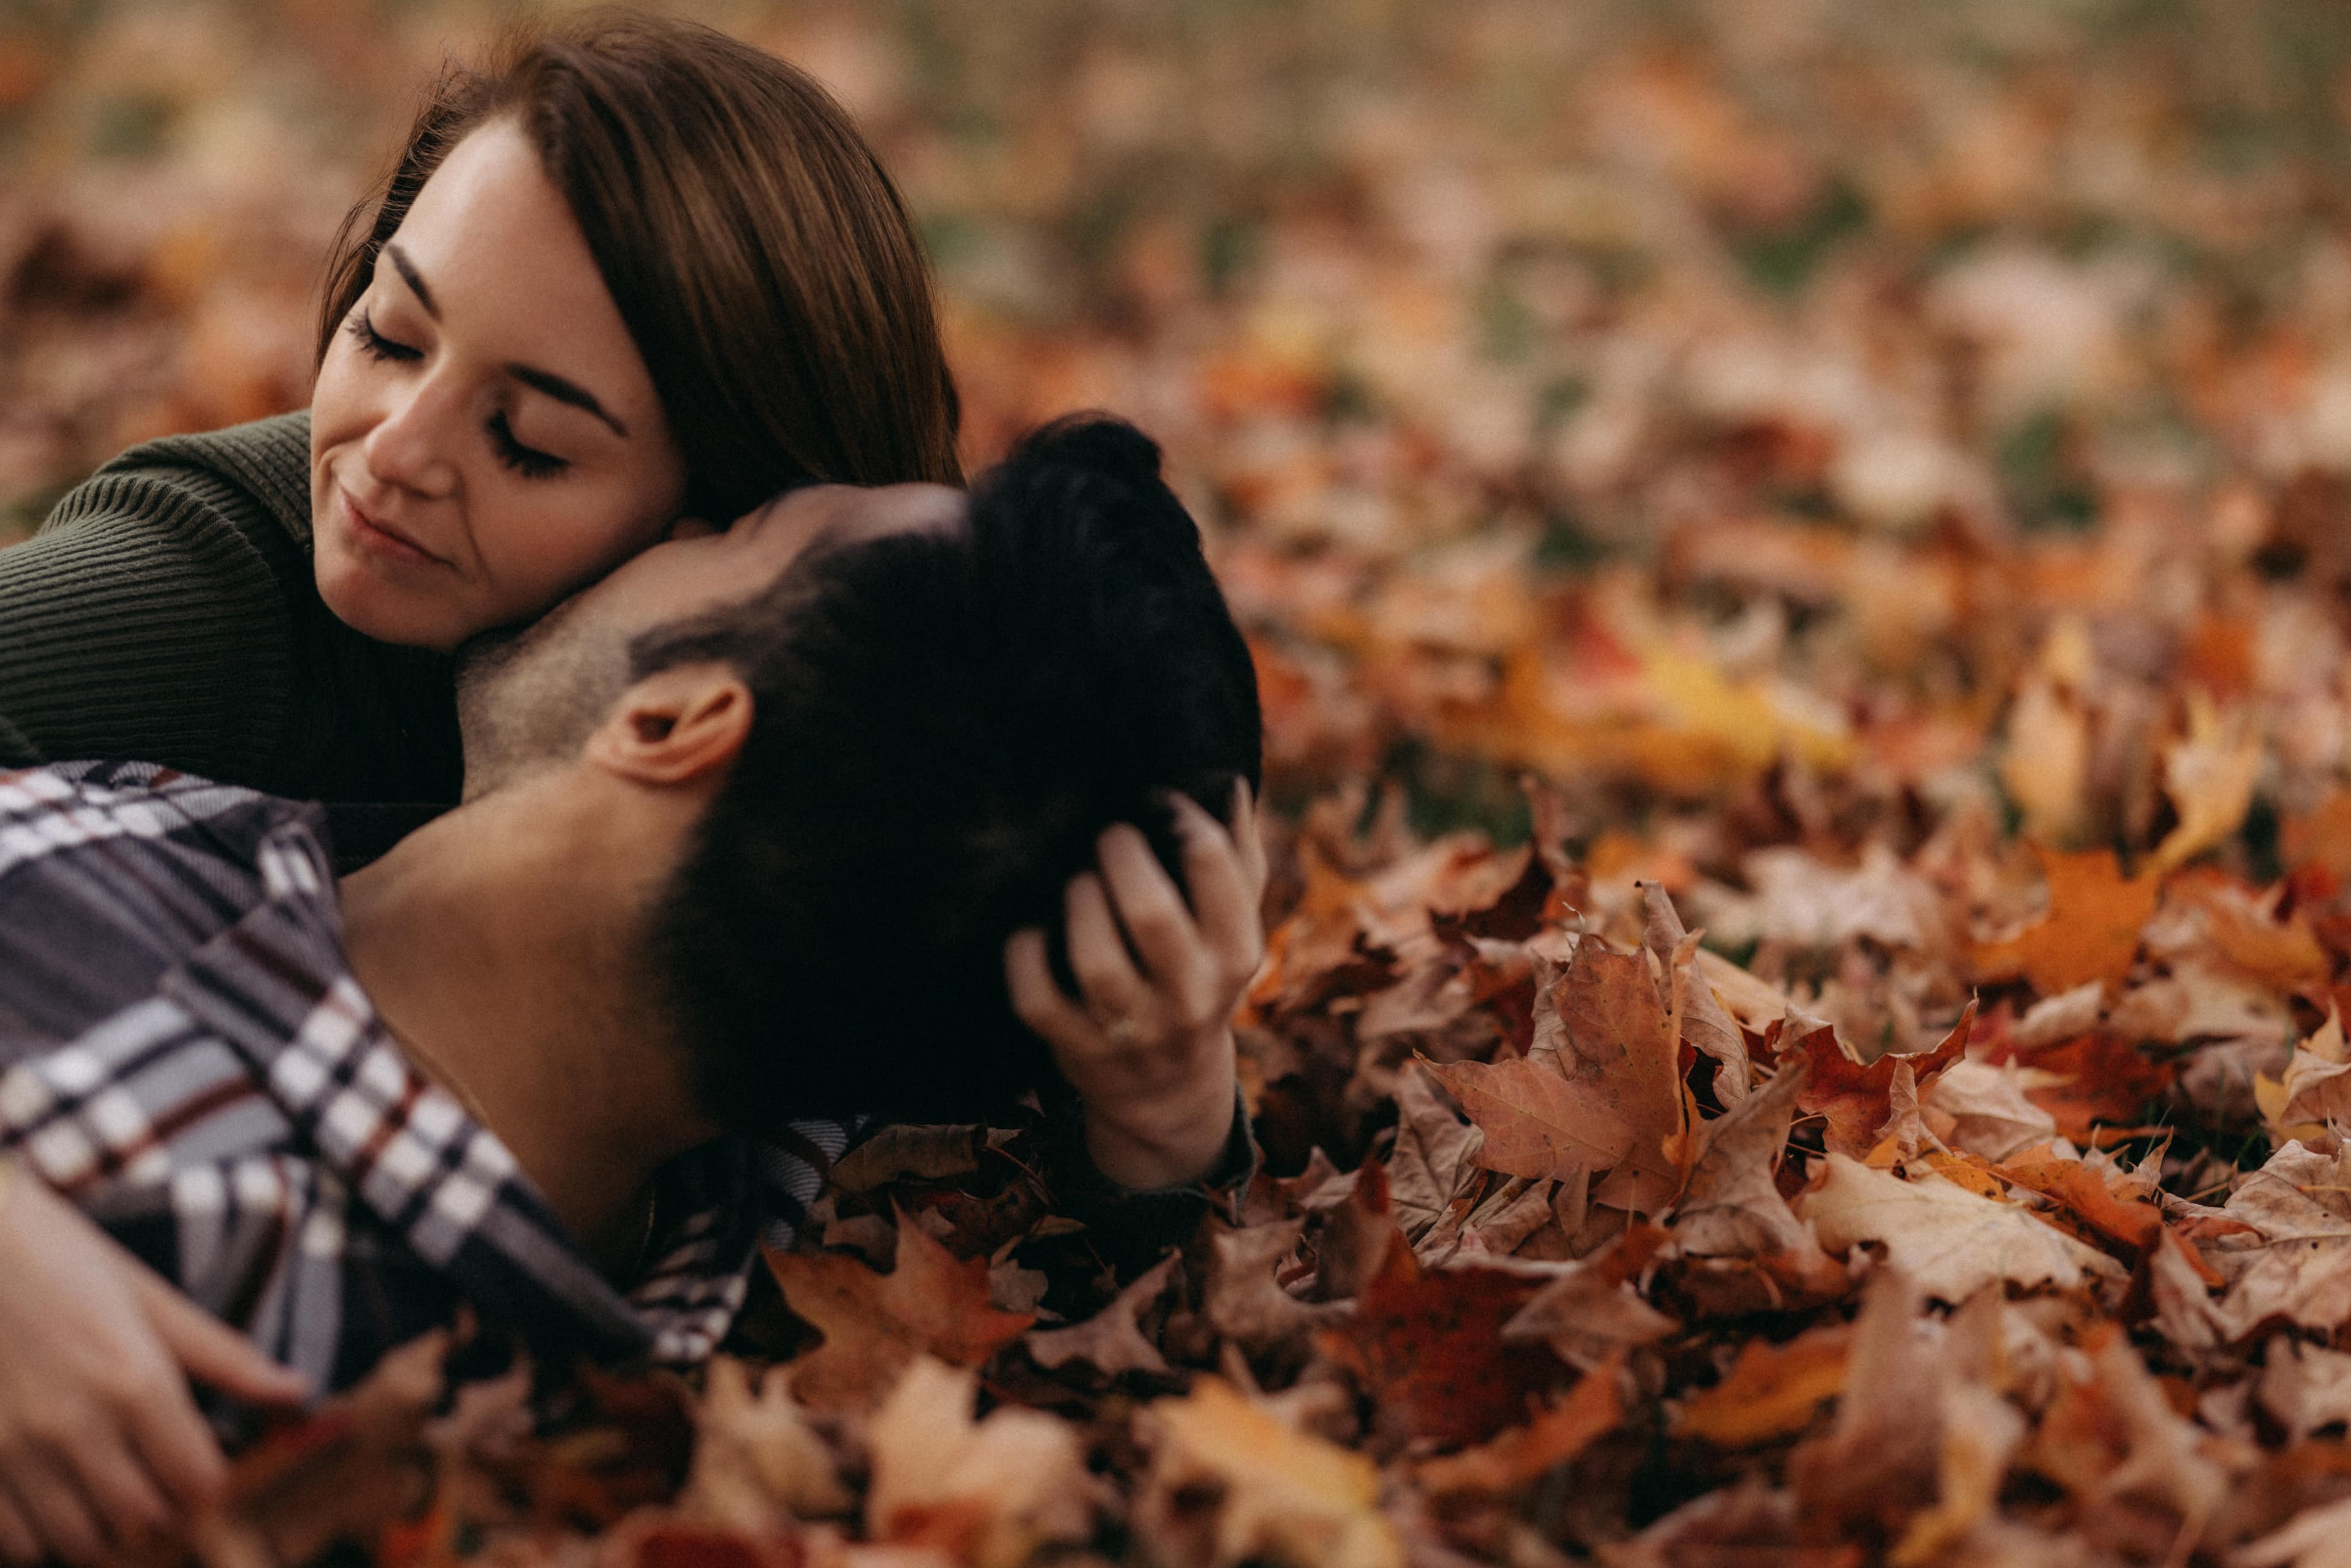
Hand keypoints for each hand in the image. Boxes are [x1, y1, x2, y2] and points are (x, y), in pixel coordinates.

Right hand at [0, 1165, 310, 1565]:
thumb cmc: (65, 1262)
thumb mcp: (151, 1300)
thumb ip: (224, 1357)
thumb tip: (298, 1391)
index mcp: (135, 1382)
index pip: (198, 1482)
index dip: (212, 1487)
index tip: (207, 1472)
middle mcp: (76, 1427)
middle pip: (144, 1521)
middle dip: (165, 1512)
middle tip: (162, 1484)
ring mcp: (14, 1452)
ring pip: (79, 1543)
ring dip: (106, 1531)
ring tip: (111, 1493)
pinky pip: (14, 1545)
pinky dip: (42, 1538)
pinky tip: (55, 1501)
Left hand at [1006, 780, 1267, 1188]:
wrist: (1168, 1086)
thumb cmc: (1199, 973)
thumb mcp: (1233, 923)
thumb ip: (1236, 853)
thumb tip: (1223, 779)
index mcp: (1235, 952)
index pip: (1215, 868)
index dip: (1178, 817)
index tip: (1156, 801)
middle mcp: (1189, 994)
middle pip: (1150, 913)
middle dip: (1119, 855)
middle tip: (1107, 836)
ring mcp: (1131, 1026)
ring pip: (1094, 959)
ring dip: (1077, 901)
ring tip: (1077, 881)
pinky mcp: (1076, 1047)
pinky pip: (1037, 996)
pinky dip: (1025, 953)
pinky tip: (1032, 929)